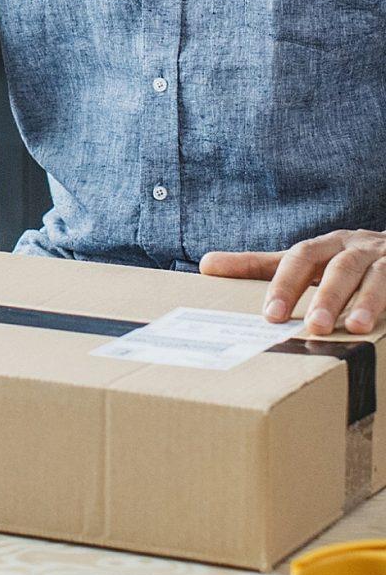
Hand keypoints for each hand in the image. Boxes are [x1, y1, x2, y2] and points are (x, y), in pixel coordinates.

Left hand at [200, 229, 385, 335]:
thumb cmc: (343, 261)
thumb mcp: (305, 261)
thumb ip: (261, 266)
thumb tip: (205, 266)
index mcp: (326, 246)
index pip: (299, 258)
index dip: (285, 284)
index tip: (270, 315)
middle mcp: (356, 248)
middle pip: (339, 267)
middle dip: (327, 295)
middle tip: (314, 326)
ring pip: (377, 277)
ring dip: (368, 301)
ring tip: (356, 328)